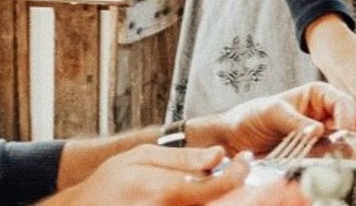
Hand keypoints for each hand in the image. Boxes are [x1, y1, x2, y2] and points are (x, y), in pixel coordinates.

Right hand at [44, 146, 247, 205]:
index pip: (219, 187)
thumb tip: (218, 155)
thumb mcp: (142, 157)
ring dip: (223, 197)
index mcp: (166, 192)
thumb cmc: (110, 183)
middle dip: (238, 188)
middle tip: (239, 172)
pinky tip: (203, 192)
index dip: (239, 173)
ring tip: (219, 181)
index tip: (245, 159)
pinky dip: (207, 202)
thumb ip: (182, 158)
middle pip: (221, 204)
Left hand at [200, 81, 355, 154]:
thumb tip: (319, 129)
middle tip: (338, 144)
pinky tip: (311, 160)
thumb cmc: (251, 116)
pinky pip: (325, 158)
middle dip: (345, 134)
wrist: (233, 139)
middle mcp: (321, 114)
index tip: (343, 129)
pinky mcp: (311, 154)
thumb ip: (295, 121)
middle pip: (346, 122)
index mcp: (316, 95)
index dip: (347, 114)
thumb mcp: (272, 112)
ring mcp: (318, 136)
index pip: (341, 101)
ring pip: (340, 143)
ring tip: (321, 154)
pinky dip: (323, 161)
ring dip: (335, 150)